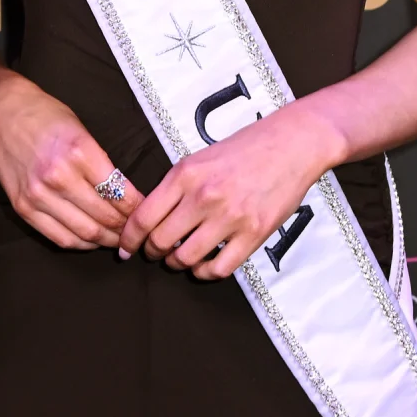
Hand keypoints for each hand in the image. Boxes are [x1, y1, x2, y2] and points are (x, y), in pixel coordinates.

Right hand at [0, 73, 139, 249]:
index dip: (139, 210)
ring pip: (85, 232)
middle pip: (105, 217)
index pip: (120, 194)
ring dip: (107, 240)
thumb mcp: (83, 131)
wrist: (4, 114)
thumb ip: (103, 164)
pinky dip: (81, 243)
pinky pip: (60, 237)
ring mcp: (39, 195)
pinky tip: (92, 239)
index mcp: (81, 152)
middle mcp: (60, 176)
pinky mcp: (24, 207)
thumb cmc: (47, 117)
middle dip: (126, 229)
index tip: (147, 213)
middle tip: (136, 231)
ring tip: (118, 239)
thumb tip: (128, 196)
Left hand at [119, 102, 341, 279]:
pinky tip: (203, 265)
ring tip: (178, 258)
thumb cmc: (243, 149)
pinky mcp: (254, 233)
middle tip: (154, 252)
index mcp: (184, 175)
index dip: (128, 240)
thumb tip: (148, 219)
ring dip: (176, 263)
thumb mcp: (198, 159)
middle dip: (151, 252)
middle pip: (160, 242)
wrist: (291, 144)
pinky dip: (204, 272)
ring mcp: (229, 217)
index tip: (124, 249)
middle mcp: (203, 197)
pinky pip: (219, 268)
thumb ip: (174, 187)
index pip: (142, 217)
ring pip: (186, 258)